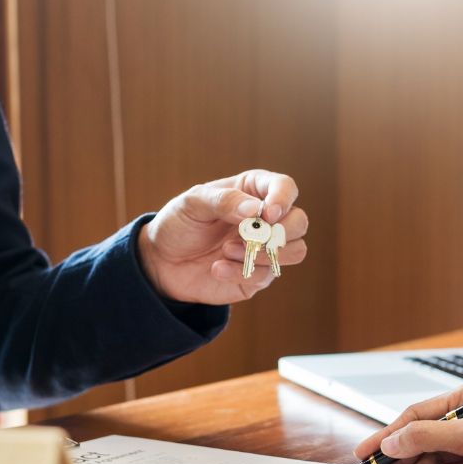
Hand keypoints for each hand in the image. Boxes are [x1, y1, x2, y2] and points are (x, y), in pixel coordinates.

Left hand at [137, 170, 308, 304]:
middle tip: (251, 236)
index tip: (266, 214)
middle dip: (281, 231)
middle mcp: (265, 220)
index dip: (283, 199)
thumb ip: (224, 201)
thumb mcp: (193, 203)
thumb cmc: (179, 223)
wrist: (162, 262)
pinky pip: (267, 275)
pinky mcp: (258, 276)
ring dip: (265, 253)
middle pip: (300, 222)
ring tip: (228, 251)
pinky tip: (217, 268)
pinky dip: (241, 271)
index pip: (285, 187)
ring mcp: (265, 249)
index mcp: (253, 191)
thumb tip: (255, 210)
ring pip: (296, 251)